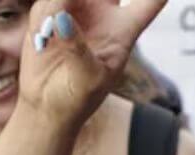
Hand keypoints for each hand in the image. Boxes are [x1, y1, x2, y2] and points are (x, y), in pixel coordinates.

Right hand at [17, 0, 166, 128]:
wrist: (47, 105)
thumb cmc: (78, 97)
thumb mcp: (89, 79)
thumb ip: (79, 48)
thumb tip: (62, 19)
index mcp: (125, 29)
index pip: (151, 0)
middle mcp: (103, 13)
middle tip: (82, 5)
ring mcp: (77, 8)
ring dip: (61, 3)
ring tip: (51, 29)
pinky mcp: (50, 11)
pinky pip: (48, 0)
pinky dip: (45, 12)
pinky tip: (43, 34)